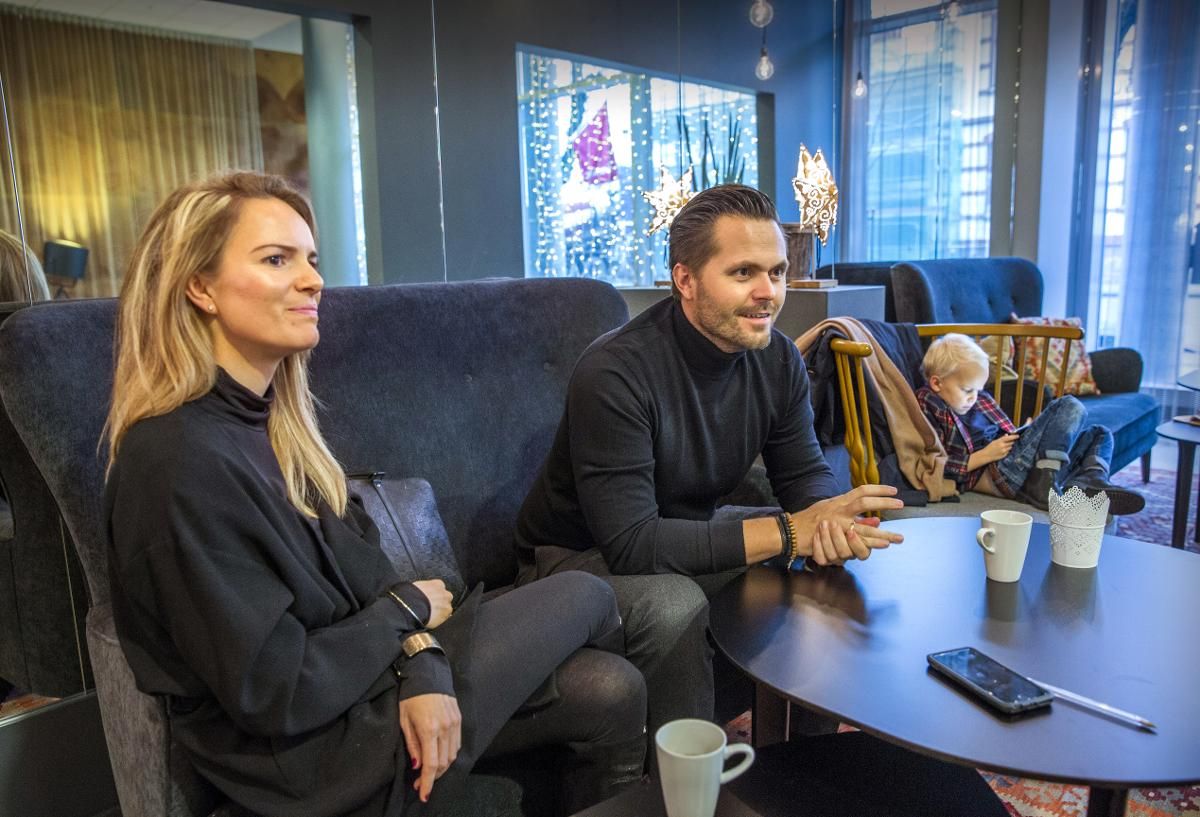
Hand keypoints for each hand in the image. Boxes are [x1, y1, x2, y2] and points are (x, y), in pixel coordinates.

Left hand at [399, 693, 461, 801]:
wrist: (428, 673)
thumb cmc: (411, 696)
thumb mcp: (404, 720)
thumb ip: (412, 744)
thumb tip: (418, 765)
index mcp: (429, 728)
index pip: (431, 764)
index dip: (427, 782)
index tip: (423, 793)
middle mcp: (445, 727)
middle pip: (443, 763)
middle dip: (432, 777)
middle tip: (419, 783)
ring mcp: (454, 723)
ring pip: (452, 756)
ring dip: (441, 767)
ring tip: (429, 771)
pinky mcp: (459, 719)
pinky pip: (456, 744)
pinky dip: (449, 755)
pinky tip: (439, 756)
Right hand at [412, 580, 452, 627]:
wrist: (412, 607)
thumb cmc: (412, 596)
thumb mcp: (417, 586)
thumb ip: (425, 588)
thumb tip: (422, 592)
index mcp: (438, 584)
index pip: (440, 588)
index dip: (434, 594)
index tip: (429, 598)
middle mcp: (445, 594)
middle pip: (445, 598)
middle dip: (439, 602)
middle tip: (430, 607)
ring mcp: (447, 605)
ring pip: (446, 608)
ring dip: (440, 611)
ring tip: (429, 615)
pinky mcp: (446, 616)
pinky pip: (444, 618)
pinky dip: (439, 619)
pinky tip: (431, 620)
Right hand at [790, 485, 904, 565]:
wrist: (791, 531)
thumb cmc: (810, 521)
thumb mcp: (831, 511)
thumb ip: (854, 516)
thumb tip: (875, 520)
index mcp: (839, 501)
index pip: (861, 490)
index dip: (878, 489)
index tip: (893, 490)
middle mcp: (839, 510)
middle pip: (865, 503)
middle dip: (885, 503)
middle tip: (901, 505)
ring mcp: (837, 524)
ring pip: (863, 527)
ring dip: (883, 532)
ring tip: (898, 537)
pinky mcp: (834, 538)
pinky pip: (855, 542)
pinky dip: (870, 543)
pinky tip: (882, 545)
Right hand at [981, 434, 1017, 463]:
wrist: (986, 455)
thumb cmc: (989, 447)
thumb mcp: (994, 441)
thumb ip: (1001, 438)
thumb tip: (1007, 435)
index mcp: (1000, 441)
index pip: (1009, 438)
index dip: (1014, 436)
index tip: (1018, 436)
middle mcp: (1003, 446)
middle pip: (1011, 442)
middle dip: (1011, 442)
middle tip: (1007, 442)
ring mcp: (1004, 451)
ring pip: (1010, 447)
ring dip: (1009, 446)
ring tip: (1003, 447)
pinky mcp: (1005, 455)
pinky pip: (1008, 452)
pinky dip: (1007, 451)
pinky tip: (1002, 451)